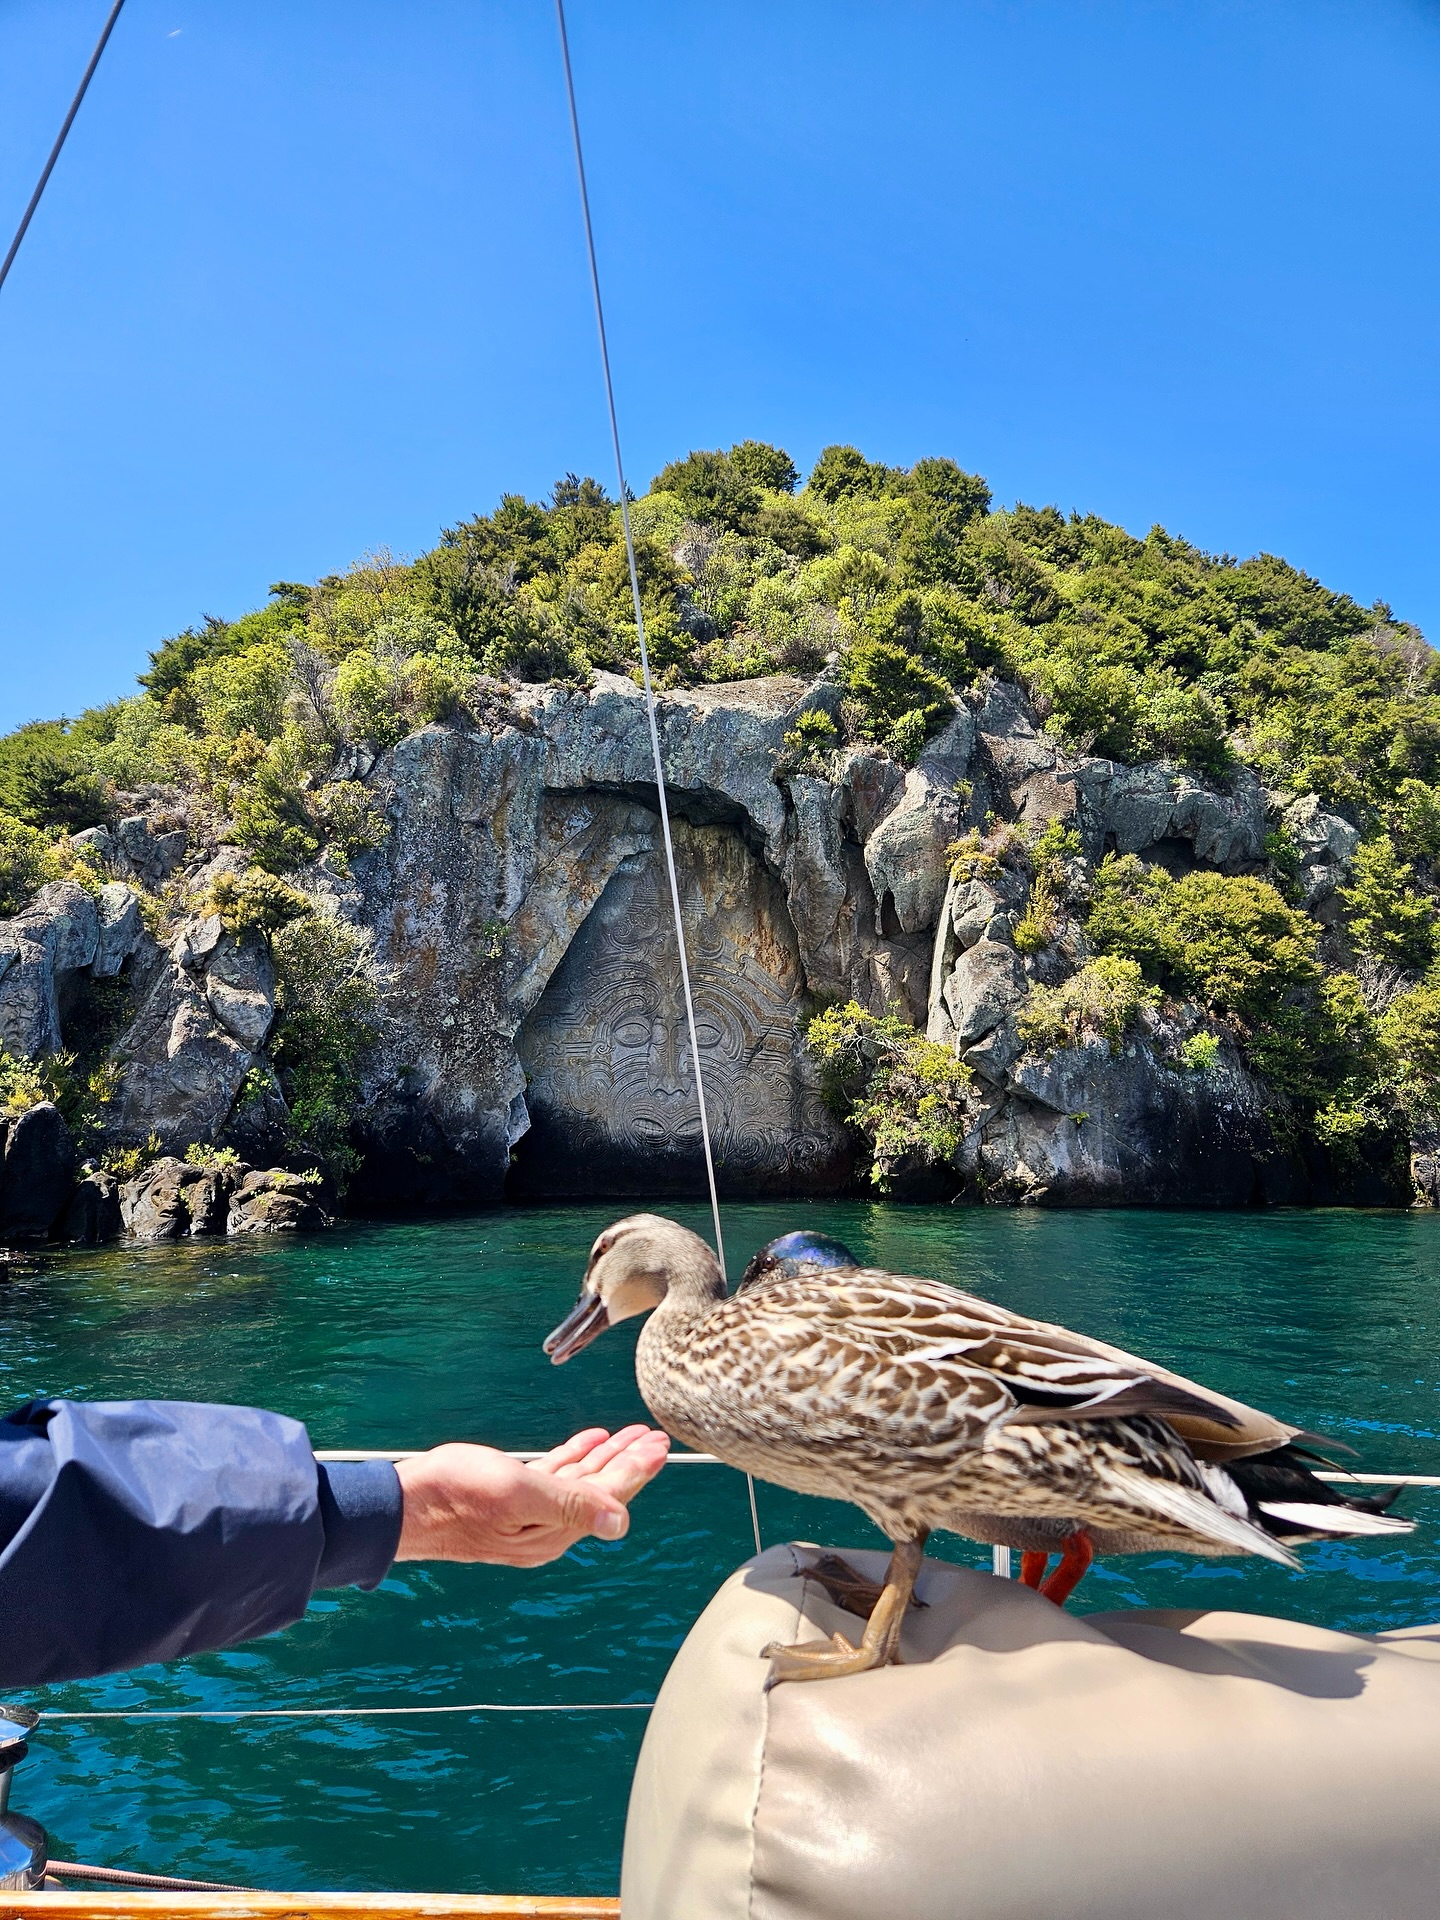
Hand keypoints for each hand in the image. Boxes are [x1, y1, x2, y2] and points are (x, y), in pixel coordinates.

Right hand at [394, 1425, 669, 1566]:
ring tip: (631, 1435)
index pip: (607, 1498)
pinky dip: (574, 1458)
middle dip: (629, 1462)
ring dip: (606, 1457)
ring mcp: (527, 1517)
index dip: (636, 1470)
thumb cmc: (454, 1495)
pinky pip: (554, 1478)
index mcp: (552, 1531)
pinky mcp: (510, 1502)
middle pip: (599, 1490)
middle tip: (655, 1436)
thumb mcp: (516, 1494)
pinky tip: (590, 1441)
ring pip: (579, 1483)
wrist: (401, 1506)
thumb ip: (569, 1506)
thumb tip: (621, 1523)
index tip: (660, 1446)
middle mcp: (545, 1529)